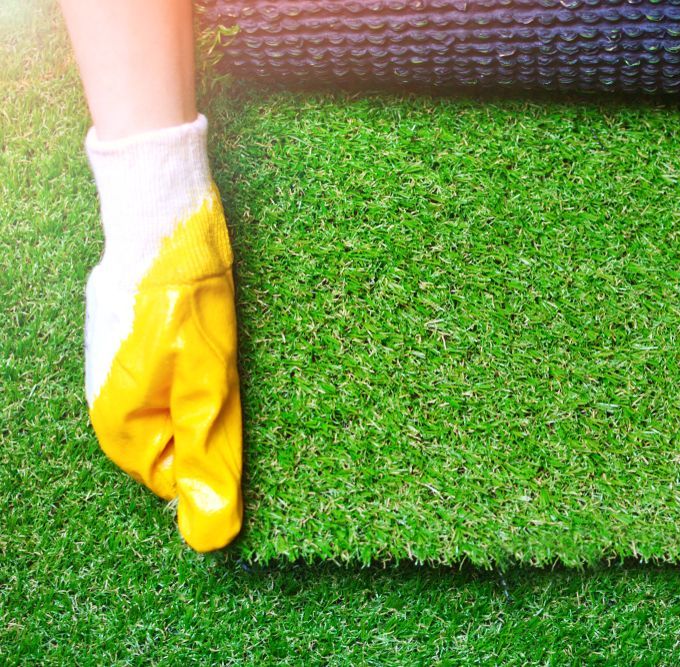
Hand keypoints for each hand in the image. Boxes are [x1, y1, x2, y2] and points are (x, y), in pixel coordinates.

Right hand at [84, 187, 241, 551]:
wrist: (162, 220)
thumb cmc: (185, 298)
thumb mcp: (207, 381)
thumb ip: (205, 454)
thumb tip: (211, 529)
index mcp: (119, 422)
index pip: (169, 479)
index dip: (210, 456)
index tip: (232, 417)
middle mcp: (104, 401)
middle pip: (167, 442)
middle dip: (204, 422)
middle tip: (226, 377)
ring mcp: (110, 368)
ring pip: (167, 406)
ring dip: (197, 392)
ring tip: (213, 352)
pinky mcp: (122, 343)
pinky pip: (160, 376)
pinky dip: (187, 368)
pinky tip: (200, 337)